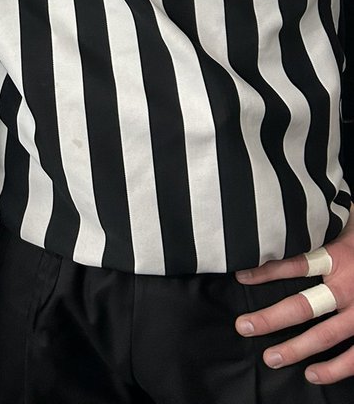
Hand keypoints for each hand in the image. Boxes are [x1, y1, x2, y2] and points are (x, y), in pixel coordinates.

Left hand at [234, 208, 353, 384]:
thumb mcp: (348, 223)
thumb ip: (325, 225)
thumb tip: (294, 208)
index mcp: (340, 257)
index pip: (296, 264)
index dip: (266, 271)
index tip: (240, 277)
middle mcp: (349, 287)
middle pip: (303, 306)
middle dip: (270, 319)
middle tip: (244, 327)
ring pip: (325, 336)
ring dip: (295, 349)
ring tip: (270, 357)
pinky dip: (335, 369)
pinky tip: (312, 374)